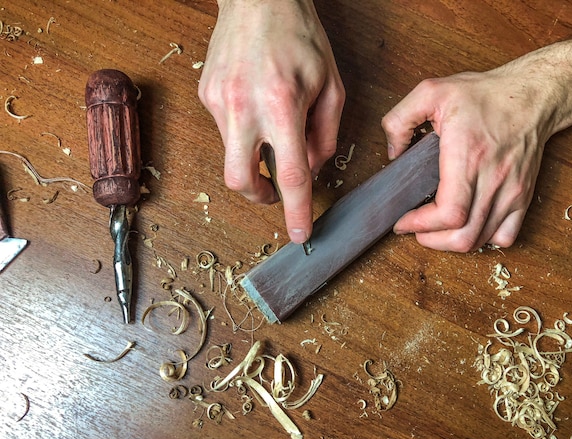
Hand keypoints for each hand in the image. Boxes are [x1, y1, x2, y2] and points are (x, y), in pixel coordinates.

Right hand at [198, 0, 344, 242]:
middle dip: (258, 197)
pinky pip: (226, 131)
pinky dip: (245, 132)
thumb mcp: (331, 85)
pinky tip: (256, 105)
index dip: (296, 211)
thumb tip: (311, 170)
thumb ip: (324, 135)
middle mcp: (243, 108)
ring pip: (232, 155)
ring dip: (254, 156)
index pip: (290, 176)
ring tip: (272, 126)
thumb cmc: (301, 35)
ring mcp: (218, 102)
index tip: (300, 236)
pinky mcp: (205, 95)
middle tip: (273, 192)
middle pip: (240, 180)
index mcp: (281, 105)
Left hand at [381, 67, 552, 251]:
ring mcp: (511, 191)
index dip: (421, 225)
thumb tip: (393, 153)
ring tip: (435, 231)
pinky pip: (505, 236)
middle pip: (463, 236)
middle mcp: (493, 178)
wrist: (533, 96)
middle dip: (432, 241)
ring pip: (481, 240)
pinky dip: (483, 240)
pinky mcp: (523, 197)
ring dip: (452, 243)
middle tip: (415, 230)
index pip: (449, 212)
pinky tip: (468, 226)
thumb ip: (399, 119)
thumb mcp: (431, 92)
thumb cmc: (485, 95)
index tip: (404, 221)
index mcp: (468, 155)